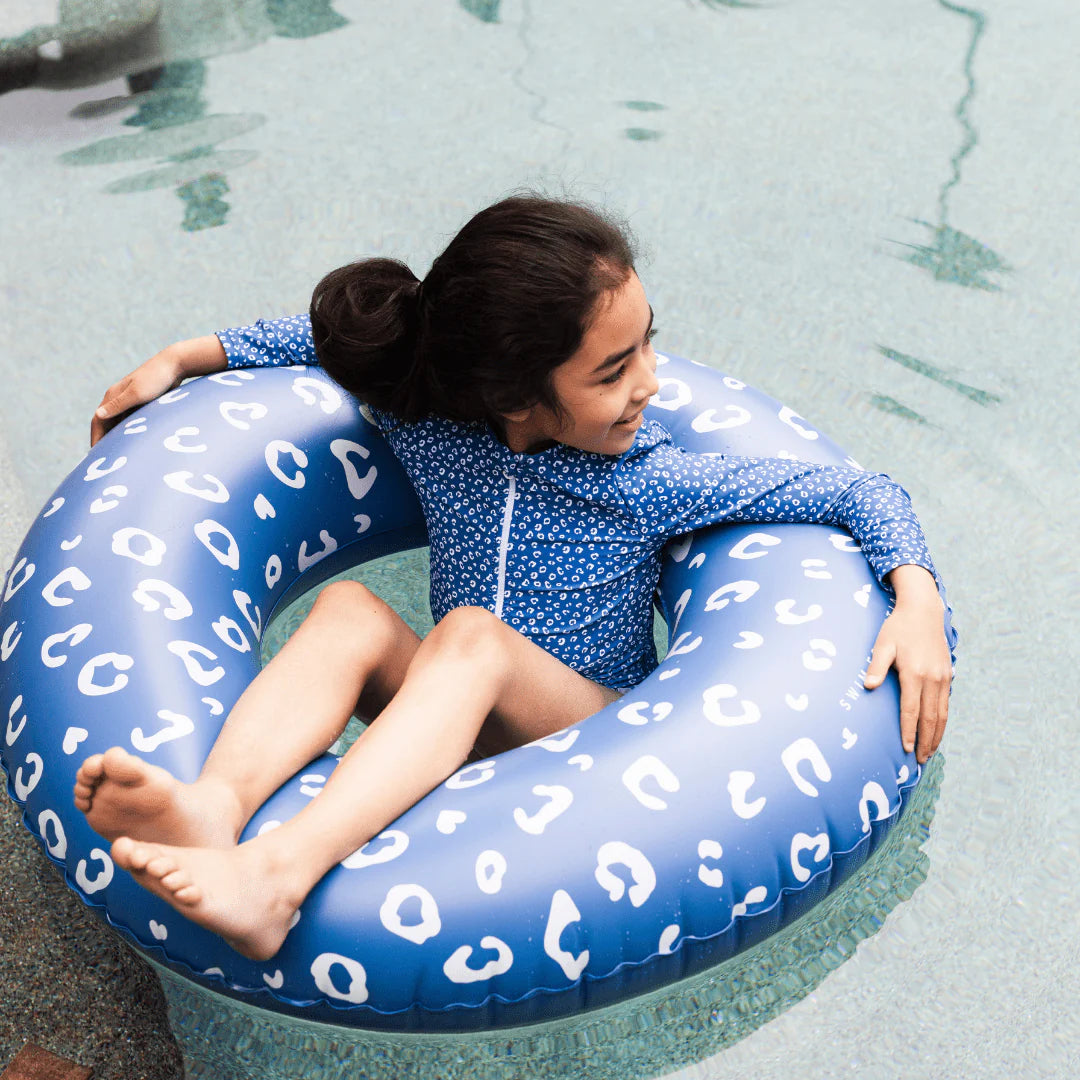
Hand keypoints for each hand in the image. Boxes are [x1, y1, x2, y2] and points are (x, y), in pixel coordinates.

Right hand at [90, 336, 227, 445]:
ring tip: (118, 455)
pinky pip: (131, 420)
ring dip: (117, 437)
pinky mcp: (142, 402)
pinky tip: (134, 443)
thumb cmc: (156, 379)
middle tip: (104, 460)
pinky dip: (129, 432)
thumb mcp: (137, 394)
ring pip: (119, 422)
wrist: (175, 365)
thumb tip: (98, 416)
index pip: (98, 421)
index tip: (95, 456)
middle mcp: (118, 398)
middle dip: (104, 440)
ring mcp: (130, 400)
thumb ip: (118, 406)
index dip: (96, 438)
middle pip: (107, 423)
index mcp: (112, 396)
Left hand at [864, 565, 951, 763]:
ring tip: (930, 753)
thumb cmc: (898, 628)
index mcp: (914, 673)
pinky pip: (946, 704)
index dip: (909, 731)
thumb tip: (868, 686)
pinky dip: (942, 721)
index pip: (911, 710)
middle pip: (930, 717)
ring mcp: (943, 677)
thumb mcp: (883, 644)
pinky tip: (938, 731)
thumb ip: (876, 666)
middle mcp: (932, 679)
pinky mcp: (948, 675)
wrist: (924, 611)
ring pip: (942, 714)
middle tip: (920, 761)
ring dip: (937, 735)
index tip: (906, 749)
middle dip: (925, 741)